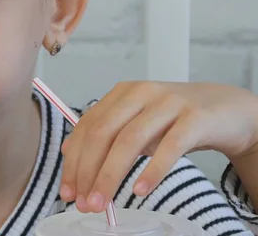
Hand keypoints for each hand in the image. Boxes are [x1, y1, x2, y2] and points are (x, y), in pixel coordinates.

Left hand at [58, 81, 257, 212]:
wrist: (227, 109)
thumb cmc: (176, 120)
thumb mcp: (137, 123)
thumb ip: (107, 135)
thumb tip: (71, 155)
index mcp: (122, 93)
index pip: (87, 127)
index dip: (73, 161)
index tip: (67, 190)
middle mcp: (142, 93)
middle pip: (103, 133)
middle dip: (87, 171)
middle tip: (82, 202)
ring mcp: (169, 102)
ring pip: (130, 140)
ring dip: (110, 176)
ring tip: (102, 203)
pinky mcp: (195, 118)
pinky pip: (170, 147)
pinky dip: (151, 171)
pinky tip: (139, 190)